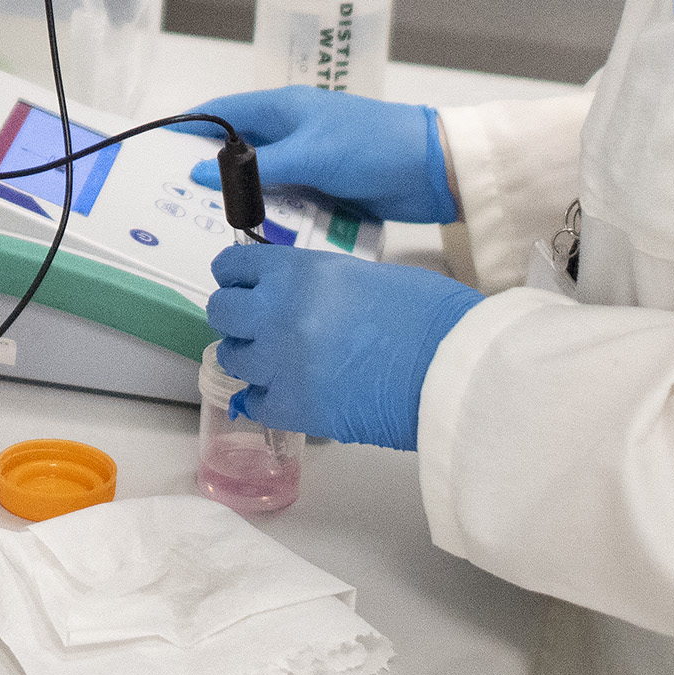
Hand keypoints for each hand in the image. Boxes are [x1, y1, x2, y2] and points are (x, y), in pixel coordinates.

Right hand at [174, 87, 455, 223]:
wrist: (431, 169)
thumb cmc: (368, 148)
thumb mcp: (309, 154)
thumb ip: (256, 167)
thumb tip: (198, 174)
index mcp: (284, 107)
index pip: (224, 113)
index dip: (189, 127)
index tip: (156, 145)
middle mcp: (292, 131)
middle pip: (239, 151)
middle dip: (210, 173)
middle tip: (173, 202)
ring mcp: (310, 161)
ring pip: (262, 182)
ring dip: (242, 202)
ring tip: (205, 231)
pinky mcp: (326, 188)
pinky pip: (287, 202)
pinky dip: (271, 216)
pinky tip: (253, 240)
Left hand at [204, 246, 484, 451]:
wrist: (451, 368)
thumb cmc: (427, 315)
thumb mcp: (365, 276)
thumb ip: (318, 283)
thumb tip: (302, 298)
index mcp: (296, 272)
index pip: (233, 266)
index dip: (236, 275)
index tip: (243, 283)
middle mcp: (275, 313)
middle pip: (222, 312)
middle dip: (237, 316)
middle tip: (260, 324)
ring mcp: (278, 363)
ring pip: (232, 358)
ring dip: (251, 357)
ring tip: (278, 361)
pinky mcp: (292, 408)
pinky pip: (252, 402)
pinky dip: (263, 398)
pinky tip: (283, 394)